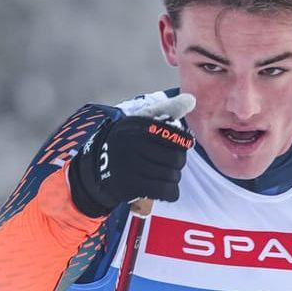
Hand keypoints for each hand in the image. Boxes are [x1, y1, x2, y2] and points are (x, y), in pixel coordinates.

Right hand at [67, 94, 195, 216]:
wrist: (99, 167)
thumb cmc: (131, 141)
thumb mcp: (145, 121)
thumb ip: (169, 109)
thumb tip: (192, 98)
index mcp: (137, 124)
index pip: (175, 135)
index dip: (183, 143)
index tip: (182, 145)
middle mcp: (131, 142)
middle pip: (176, 159)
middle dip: (178, 164)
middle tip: (171, 164)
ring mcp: (129, 165)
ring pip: (172, 176)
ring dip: (172, 178)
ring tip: (163, 174)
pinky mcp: (129, 185)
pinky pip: (165, 191)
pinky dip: (170, 192)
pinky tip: (164, 188)